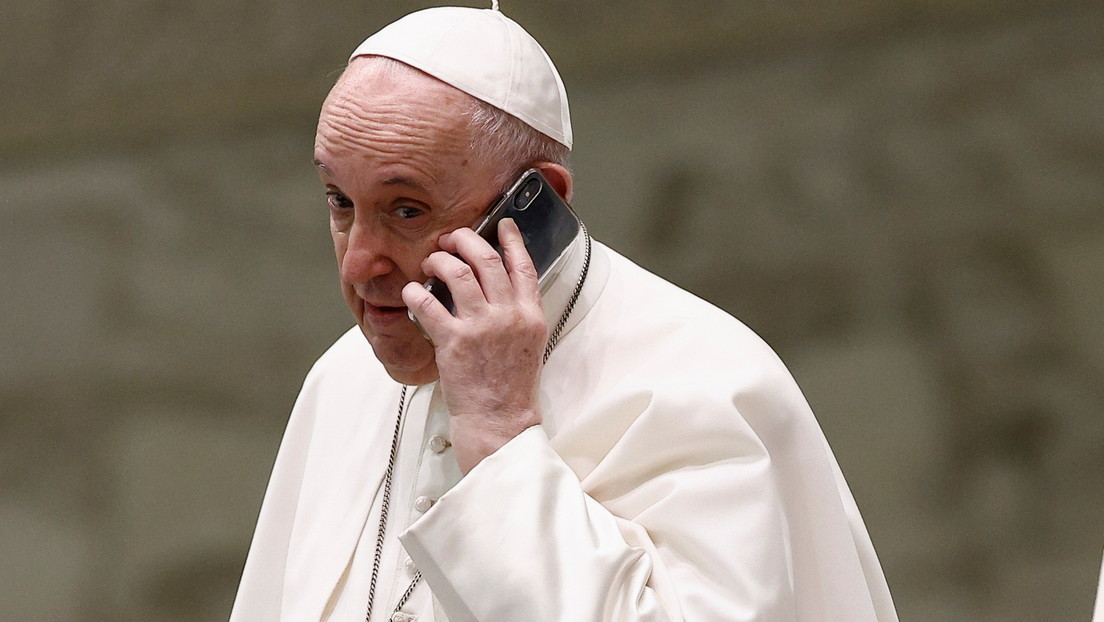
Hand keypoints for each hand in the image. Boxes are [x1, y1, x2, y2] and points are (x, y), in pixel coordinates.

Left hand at [402, 218, 545, 472]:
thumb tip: (497, 289)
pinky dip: (415, 292)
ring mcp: (481, 327)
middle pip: (487, 259)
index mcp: (531, 316)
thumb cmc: (511, 388)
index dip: (512, 240)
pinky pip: (428, 304)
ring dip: (439, 261)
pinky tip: (411, 292)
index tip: (501, 225)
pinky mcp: (454, 342)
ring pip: (457, 272)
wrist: (501, 422)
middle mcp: (509, 315)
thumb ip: (518, 314)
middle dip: (465, 240)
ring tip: (430, 263)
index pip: (524, 265)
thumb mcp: (529, 345)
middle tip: (451, 238)